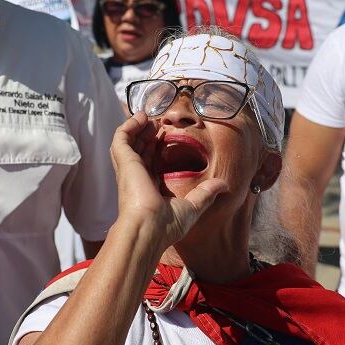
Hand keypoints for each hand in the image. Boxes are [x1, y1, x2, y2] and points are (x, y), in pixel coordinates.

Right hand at [110, 112, 226, 249]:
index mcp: (149, 189)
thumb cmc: (166, 225)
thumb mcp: (192, 206)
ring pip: (128, 142)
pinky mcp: (124, 162)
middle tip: (157, 122)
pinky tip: (140, 117)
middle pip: (139, 150)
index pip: (150, 163)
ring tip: (147, 116)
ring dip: (137, 127)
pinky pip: (121, 138)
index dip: (155, 148)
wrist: (149, 228)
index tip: (163, 135)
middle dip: (146, 134)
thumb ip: (206, 193)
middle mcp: (137, 178)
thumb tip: (224, 185)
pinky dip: (128, 126)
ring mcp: (129, 169)